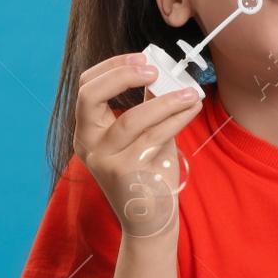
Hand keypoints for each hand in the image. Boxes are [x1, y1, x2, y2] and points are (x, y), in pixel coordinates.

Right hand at [72, 52, 203, 236]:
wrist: (149, 220)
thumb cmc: (147, 172)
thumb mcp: (143, 133)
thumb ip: (146, 104)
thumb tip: (162, 69)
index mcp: (87, 130)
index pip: (86, 87)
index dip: (113, 67)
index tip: (144, 57)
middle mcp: (87, 144)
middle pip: (90, 96)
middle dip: (123, 75)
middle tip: (156, 70)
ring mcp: (103, 160)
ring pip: (132, 119)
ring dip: (166, 100)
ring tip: (191, 93)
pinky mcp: (125, 173)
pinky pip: (154, 137)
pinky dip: (176, 119)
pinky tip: (191, 109)